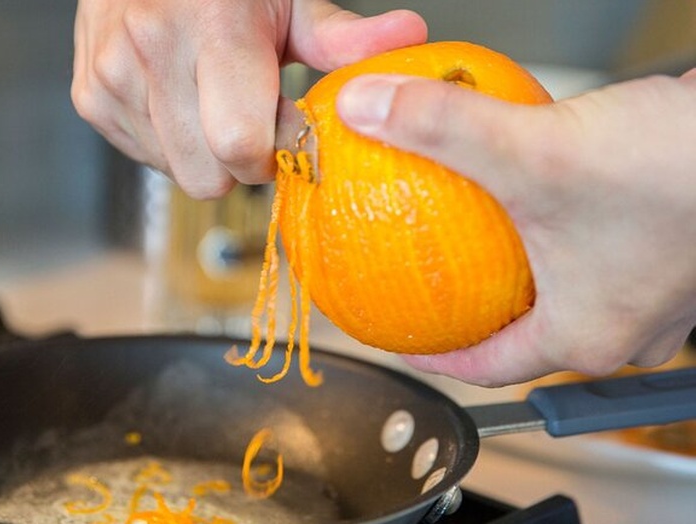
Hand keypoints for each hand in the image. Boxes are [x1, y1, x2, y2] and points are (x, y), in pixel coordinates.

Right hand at [72, 0, 425, 197]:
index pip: (243, 144)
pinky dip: (170, 141)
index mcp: (211, 26)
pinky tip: (180, 101)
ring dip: (204, 152)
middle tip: (251, 116)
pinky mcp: (89, 95)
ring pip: (177, 173)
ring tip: (212, 99)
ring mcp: (111, 75)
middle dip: (241, 160)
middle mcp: (150, 50)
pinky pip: (145, 158)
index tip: (292, 127)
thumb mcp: (291, 0)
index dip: (277, 149)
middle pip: (208, 177)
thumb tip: (409, 37)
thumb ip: (343, 36)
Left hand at [337, 69, 695, 385]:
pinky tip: (541, 193)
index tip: (408, 340)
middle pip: (532, 336)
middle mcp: (630, 325)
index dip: (438, 358)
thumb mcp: (533, 150)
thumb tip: (367, 110)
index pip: (489, 369)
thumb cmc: (678, 169)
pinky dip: (564, 233)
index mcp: (588, 336)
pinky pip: (602, 254)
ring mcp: (659, 290)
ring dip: (529, 271)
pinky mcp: (674, 248)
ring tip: (488, 242)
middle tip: (442, 288)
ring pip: (573, 295)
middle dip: (484, 314)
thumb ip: (440, 128)